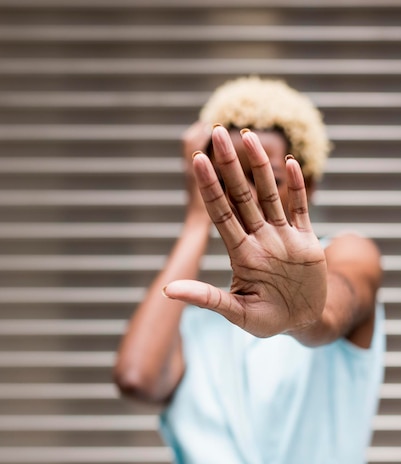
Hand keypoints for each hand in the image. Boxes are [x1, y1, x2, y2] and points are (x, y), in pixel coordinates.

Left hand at [164, 125, 326, 337]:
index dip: (210, 187)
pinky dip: (296, 187)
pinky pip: (300, 207)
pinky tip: (290, 163)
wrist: (303, 321)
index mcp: (241, 253)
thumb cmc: (267, 321)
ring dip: (259, 166)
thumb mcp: (236, 312)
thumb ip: (206, 298)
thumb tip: (167, 290)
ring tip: (248, 136)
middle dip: (229, 165)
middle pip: (242, 195)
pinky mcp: (306, 240)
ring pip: (269, 194)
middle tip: (217, 132)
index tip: (198, 160)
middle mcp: (259, 238)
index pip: (222, 213)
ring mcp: (283, 237)